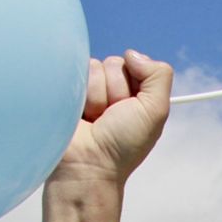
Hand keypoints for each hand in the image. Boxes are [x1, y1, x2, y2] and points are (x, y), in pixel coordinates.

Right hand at [39, 51, 172, 221]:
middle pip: (114, 63)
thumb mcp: (155, 111)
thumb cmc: (121, 146)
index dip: (134, 85)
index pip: (135, 63)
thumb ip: (158, 76)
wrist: (87, 167)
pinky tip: (76, 115)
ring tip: (92, 120)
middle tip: (108, 118)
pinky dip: (76, 94)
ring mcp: (85, 90)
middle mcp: (110, 89)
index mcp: (134, 92)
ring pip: (91, 67)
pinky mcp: (63, 91)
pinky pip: (69, 72)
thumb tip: (131, 53)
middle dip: (114, 91)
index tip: (130, 110)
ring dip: (94, 96)